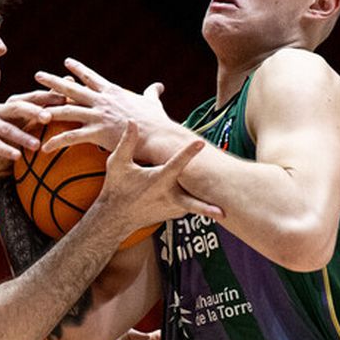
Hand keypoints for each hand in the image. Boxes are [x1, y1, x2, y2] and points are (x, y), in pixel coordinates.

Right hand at [0, 90, 67, 182]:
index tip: (65, 100)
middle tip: (48, 118)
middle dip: (33, 111)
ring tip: (37, 145)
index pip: (33, 97)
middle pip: (17, 107)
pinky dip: (6, 150)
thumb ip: (50, 102)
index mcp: (16, 104)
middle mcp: (1, 110)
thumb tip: (70, 79)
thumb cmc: (21, 136)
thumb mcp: (34, 120)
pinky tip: (17, 157)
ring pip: (6, 129)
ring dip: (22, 137)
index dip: (47, 97)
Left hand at [33, 58, 171, 154]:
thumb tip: (159, 86)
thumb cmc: (157, 122)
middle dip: (53, 81)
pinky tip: (44, 147)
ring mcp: (97, 115)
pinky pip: (71, 137)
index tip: (66, 62)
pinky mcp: (97, 132)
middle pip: (72, 88)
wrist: (158, 136)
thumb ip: (152, 93)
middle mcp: (101, 101)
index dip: (78, 69)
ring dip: (47, 109)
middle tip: (38, 75)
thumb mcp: (153, 103)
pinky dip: (56, 142)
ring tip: (30, 109)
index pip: (91, 77)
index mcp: (112, 92)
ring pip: (65, 110)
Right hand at [91, 122, 223, 234]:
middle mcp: (167, 197)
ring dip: (206, 202)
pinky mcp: (175, 214)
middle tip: (223, 212)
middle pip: (191, 202)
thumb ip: (127, 143)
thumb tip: (132, 122)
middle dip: (206, 208)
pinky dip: (196, 201)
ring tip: (224, 204)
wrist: (116, 216)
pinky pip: (189, 205)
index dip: (188, 153)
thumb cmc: (117, 187)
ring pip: (193, 202)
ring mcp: (173, 209)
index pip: (175, 164)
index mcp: (157, 181)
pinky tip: (205, 196)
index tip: (200, 142)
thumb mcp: (117, 164)